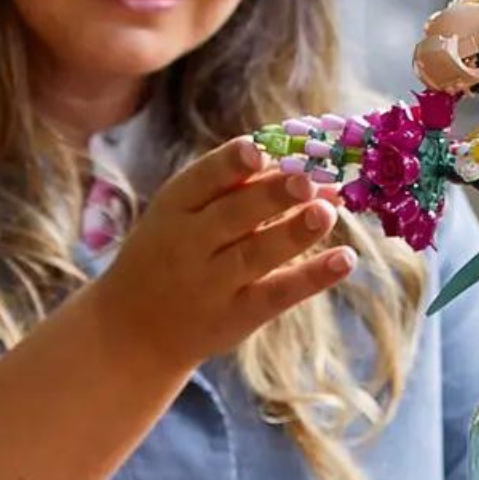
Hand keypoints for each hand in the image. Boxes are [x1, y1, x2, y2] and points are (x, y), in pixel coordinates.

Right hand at [88, 137, 355, 370]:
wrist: (134, 330)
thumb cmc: (170, 253)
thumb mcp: (182, 215)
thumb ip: (237, 190)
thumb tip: (312, 170)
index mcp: (173, 208)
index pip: (200, 180)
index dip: (229, 165)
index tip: (257, 149)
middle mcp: (189, 245)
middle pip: (232, 216)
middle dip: (269, 196)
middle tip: (305, 178)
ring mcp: (212, 284)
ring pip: (255, 255)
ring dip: (293, 233)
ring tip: (327, 211)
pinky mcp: (236, 316)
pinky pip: (277, 294)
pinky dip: (312, 277)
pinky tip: (344, 259)